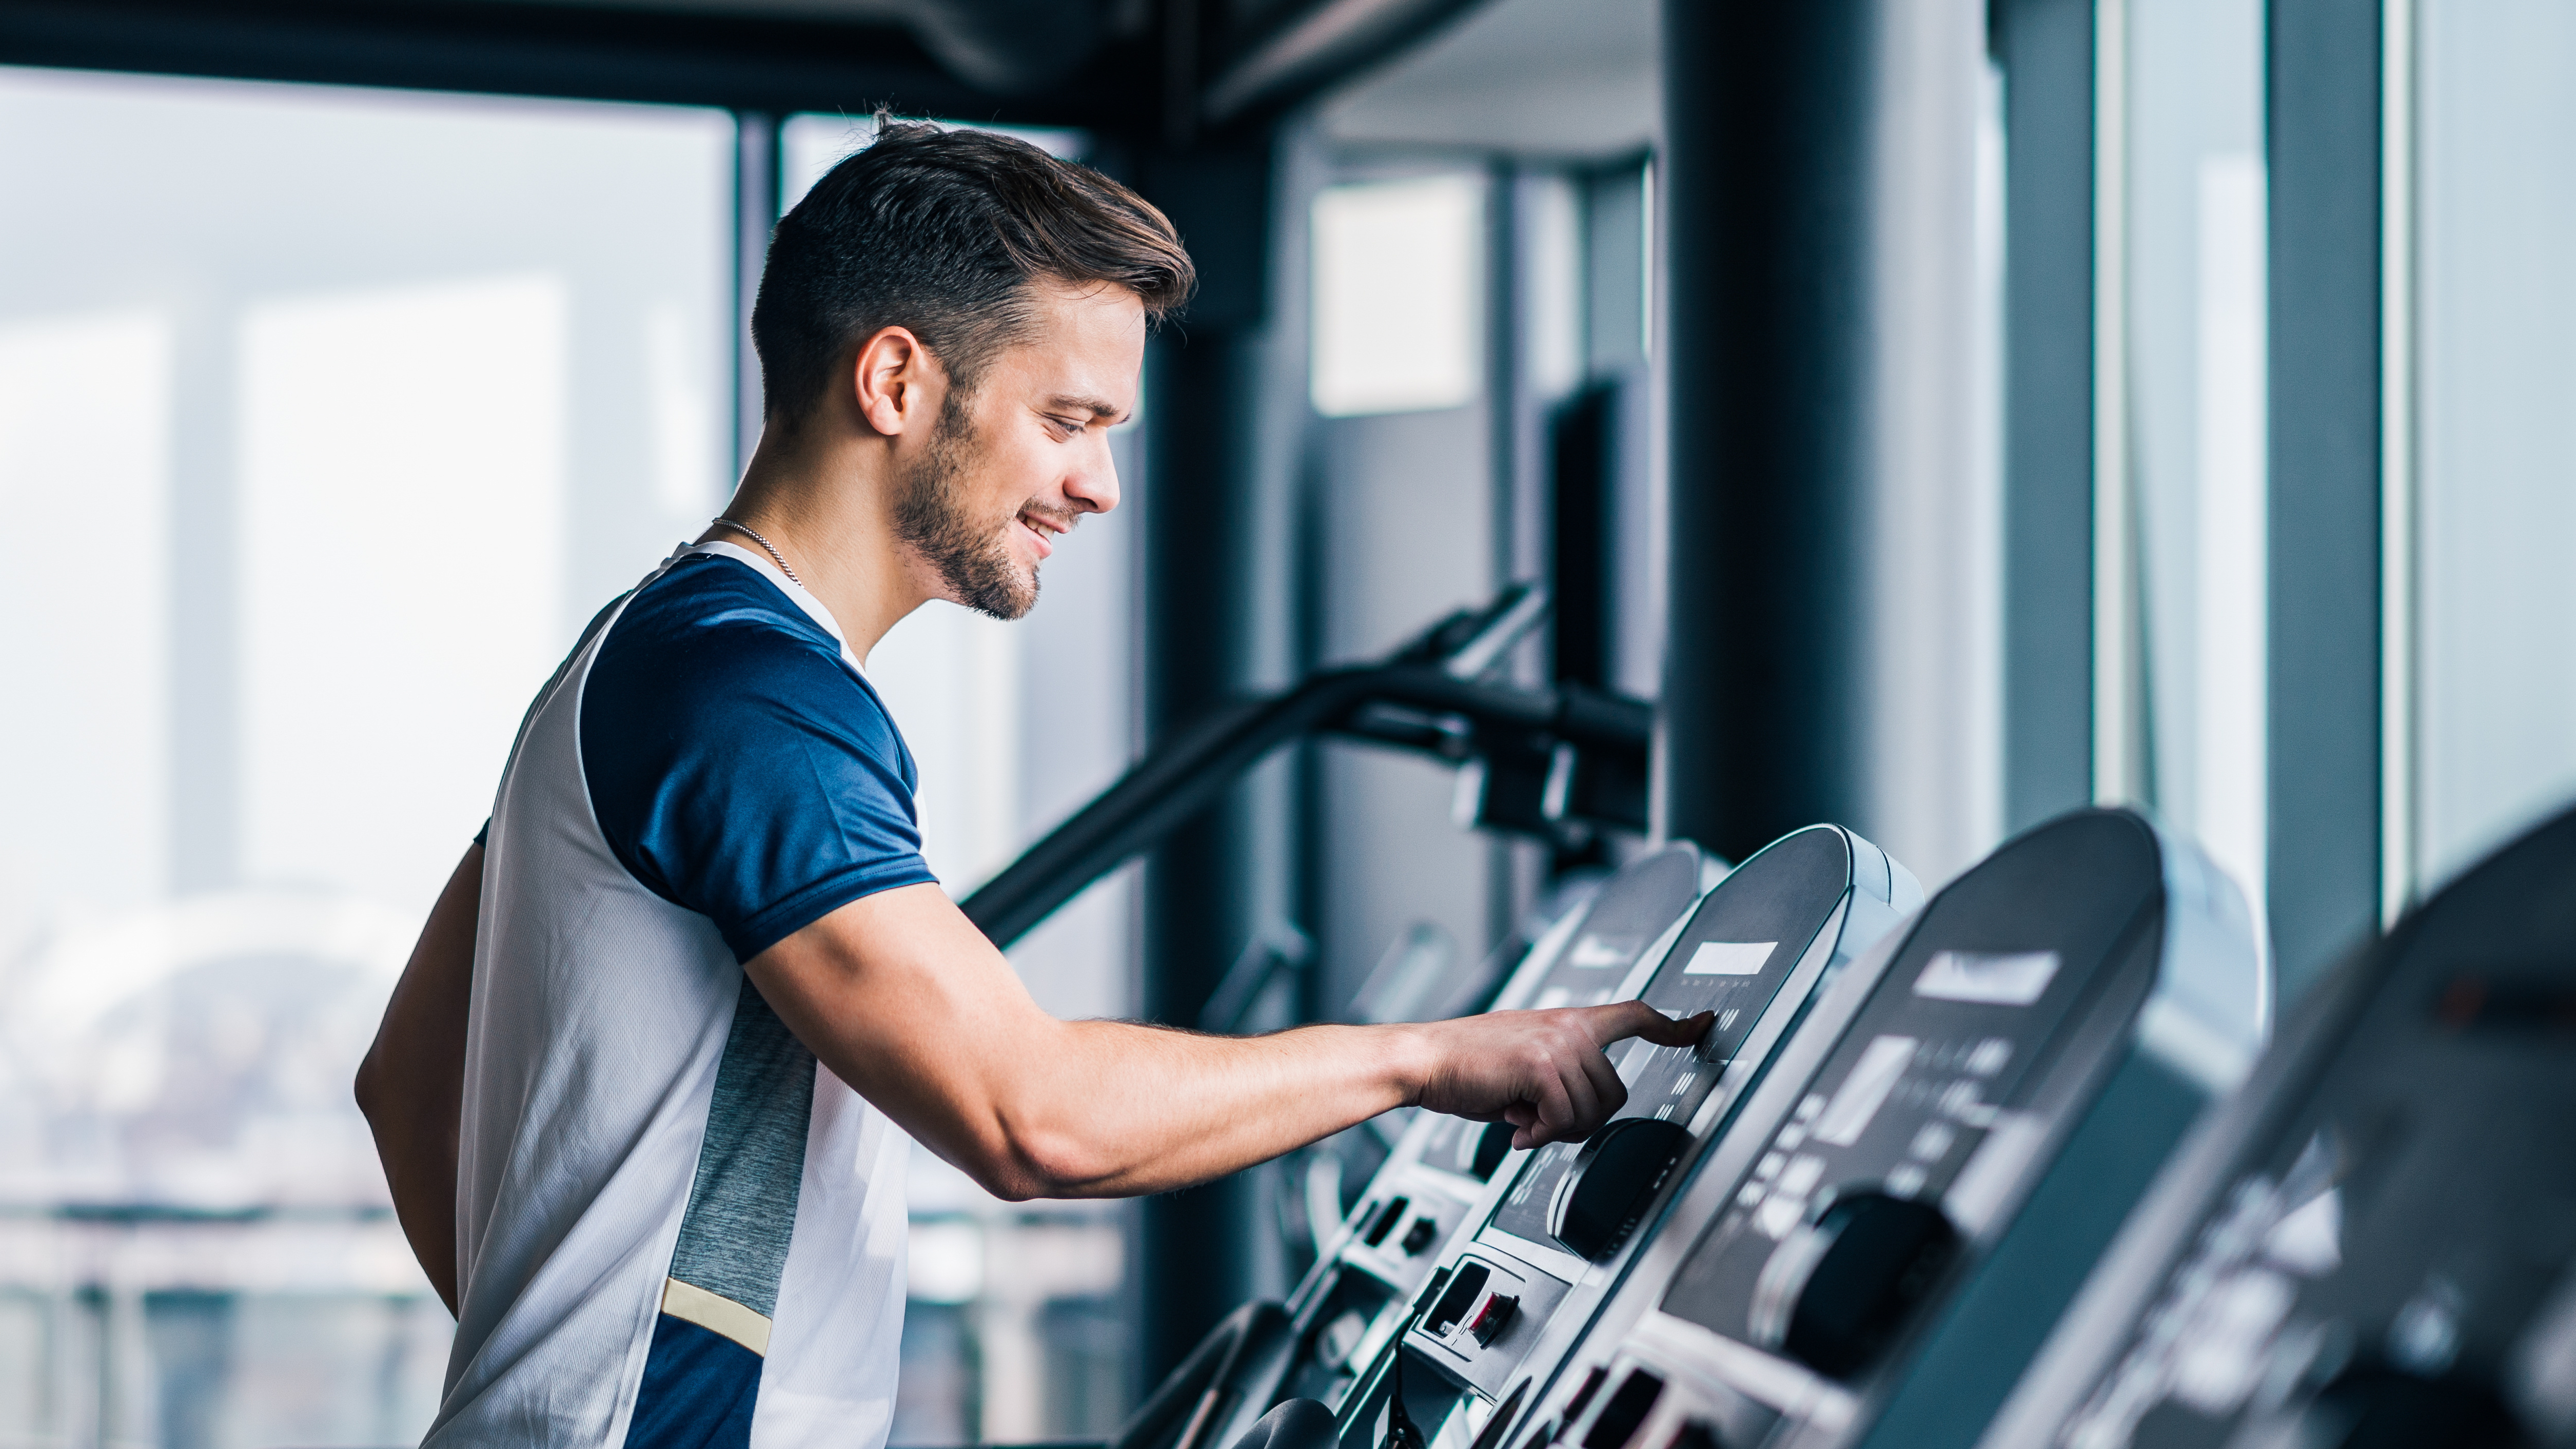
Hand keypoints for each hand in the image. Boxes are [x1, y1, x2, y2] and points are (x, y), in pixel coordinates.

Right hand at [1409, 1003, 1715, 1148]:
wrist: (1425, 1060)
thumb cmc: (1466, 1066)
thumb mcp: (1522, 1064)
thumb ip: (1559, 1078)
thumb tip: (1577, 1116)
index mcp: (1567, 1021)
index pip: (1634, 1015)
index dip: (1672, 1024)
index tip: (1701, 1024)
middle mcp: (1569, 1026)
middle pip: (1616, 1091)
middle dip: (1583, 1119)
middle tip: (1543, 1122)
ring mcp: (1558, 1043)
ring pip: (1592, 1111)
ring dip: (1557, 1128)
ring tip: (1524, 1120)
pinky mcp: (1542, 1065)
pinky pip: (1564, 1118)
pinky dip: (1540, 1133)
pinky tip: (1516, 1128)